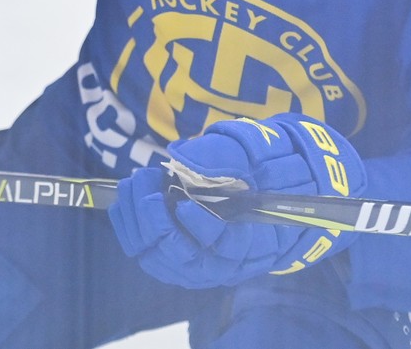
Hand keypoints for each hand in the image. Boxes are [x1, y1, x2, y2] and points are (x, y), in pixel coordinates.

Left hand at [108, 113, 364, 288]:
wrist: (284, 182)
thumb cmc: (276, 162)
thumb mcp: (263, 147)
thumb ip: (228, 151)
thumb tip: (183, 157)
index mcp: (260, 237)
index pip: (228, 247)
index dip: (203, 228)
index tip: (181, 201)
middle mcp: (233, 261)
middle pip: (189, 261)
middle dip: (157, 224)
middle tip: (146, 181)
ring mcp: (207, 264)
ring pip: (166, 262)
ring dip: (139, 226)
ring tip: (133, 185)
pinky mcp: (187, 258)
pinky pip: (154, 257)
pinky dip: (134, 232)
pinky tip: (126, 202)